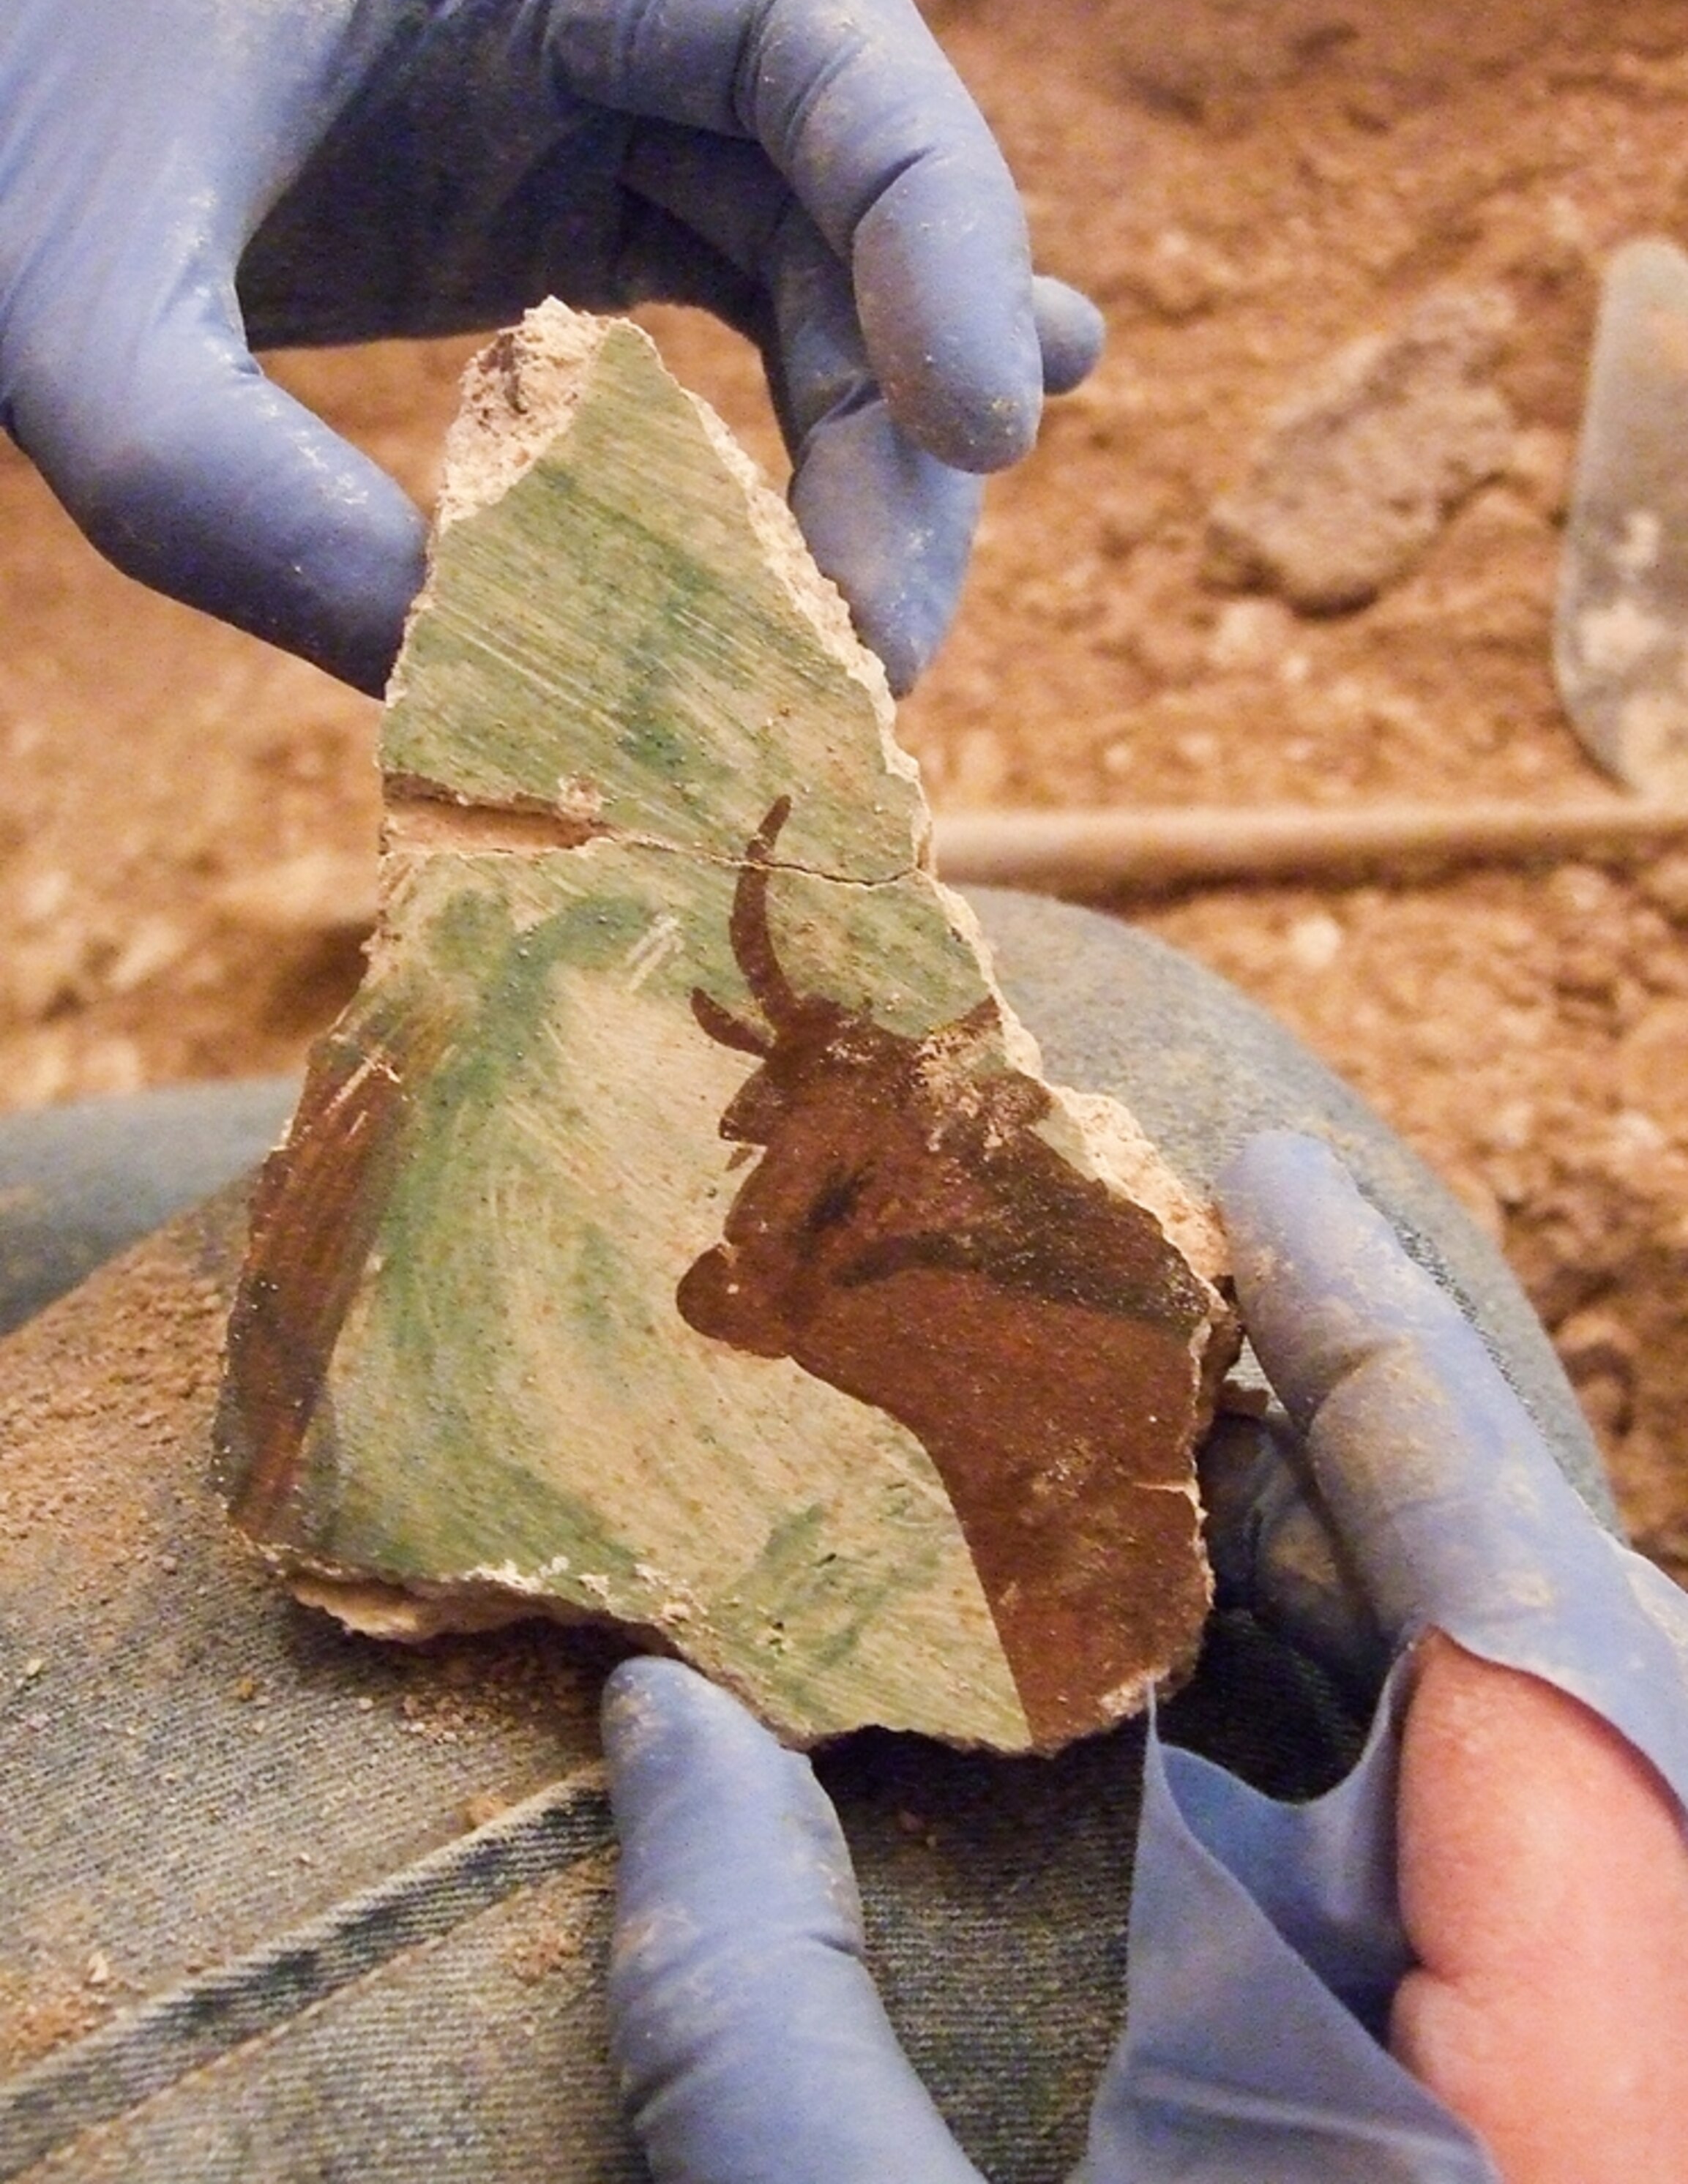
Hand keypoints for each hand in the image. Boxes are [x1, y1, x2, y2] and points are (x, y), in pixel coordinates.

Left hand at [0, 0, 1099, 692]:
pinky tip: (872, 529)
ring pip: (807, 287)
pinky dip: (798, 446)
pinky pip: (723, 330)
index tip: (993, 430)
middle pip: (846, 202)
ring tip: (876, 645)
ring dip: (861, 474)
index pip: (820, 42)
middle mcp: (595, 7)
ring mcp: (581, 118)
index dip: (942, 226)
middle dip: (896, 430)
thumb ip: (230, 492)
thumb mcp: (70, 299)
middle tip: (880, 654)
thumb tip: (455, 697)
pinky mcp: (550, 228)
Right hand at [601, 1134, 1687, 2183]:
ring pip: (1524, 1731)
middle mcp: (1637, 2062)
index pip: (1536, 1628)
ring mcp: (1606, 2079)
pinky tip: (1190, 1653)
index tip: (1262, 1179)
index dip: (1392, 1364)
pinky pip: (1501, 1839)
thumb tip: (669, 1723)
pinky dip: (1352, 1710)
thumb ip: (769, 2032)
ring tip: (1134, 1446)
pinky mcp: (1558, 2114)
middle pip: (1541, 1644)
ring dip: (1327, 1571)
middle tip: (1135, 1309)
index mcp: (1577, 2097)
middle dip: (1332, 1443)